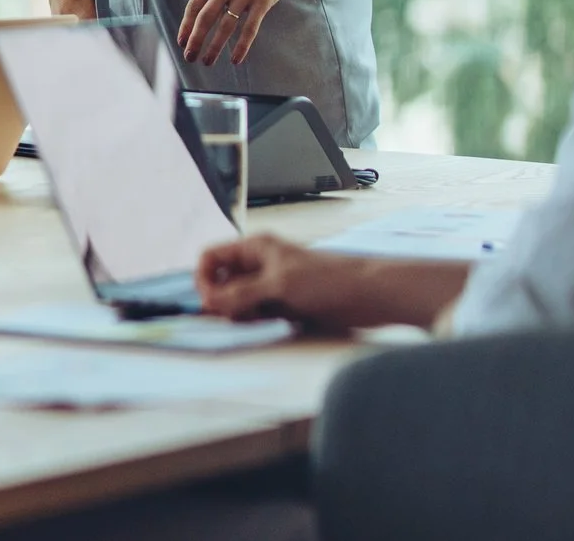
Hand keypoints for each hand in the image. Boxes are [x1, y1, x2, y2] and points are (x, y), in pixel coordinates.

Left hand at [177, 0, 310, 66]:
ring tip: (207, 61)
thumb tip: (202, 11)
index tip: (181, 42)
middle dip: (194, 41)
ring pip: (225, 26)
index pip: (193, 6)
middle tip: (189, 57)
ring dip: (214, 47)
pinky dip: (241, 46)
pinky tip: (235, 59)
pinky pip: (249, 28)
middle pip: (204, 18)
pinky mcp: (263, 0)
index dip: (185, 26)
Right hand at [195, 234, 354, 324]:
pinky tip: (270, 324)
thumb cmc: (326, 280)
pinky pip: (257, 313)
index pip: (212, 258)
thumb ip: (241, 294)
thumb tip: (208, 303)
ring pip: (239, 300)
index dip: (204, 278)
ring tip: (257, 320)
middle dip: (222, 300)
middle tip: (235, 316)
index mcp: (255, 248)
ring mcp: (272, 285)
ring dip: (240, 313)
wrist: (368, 294)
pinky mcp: (284, 304)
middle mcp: (259, 265)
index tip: (209, 302)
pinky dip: (256, 320)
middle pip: (223, 281)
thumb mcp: (279, 285)